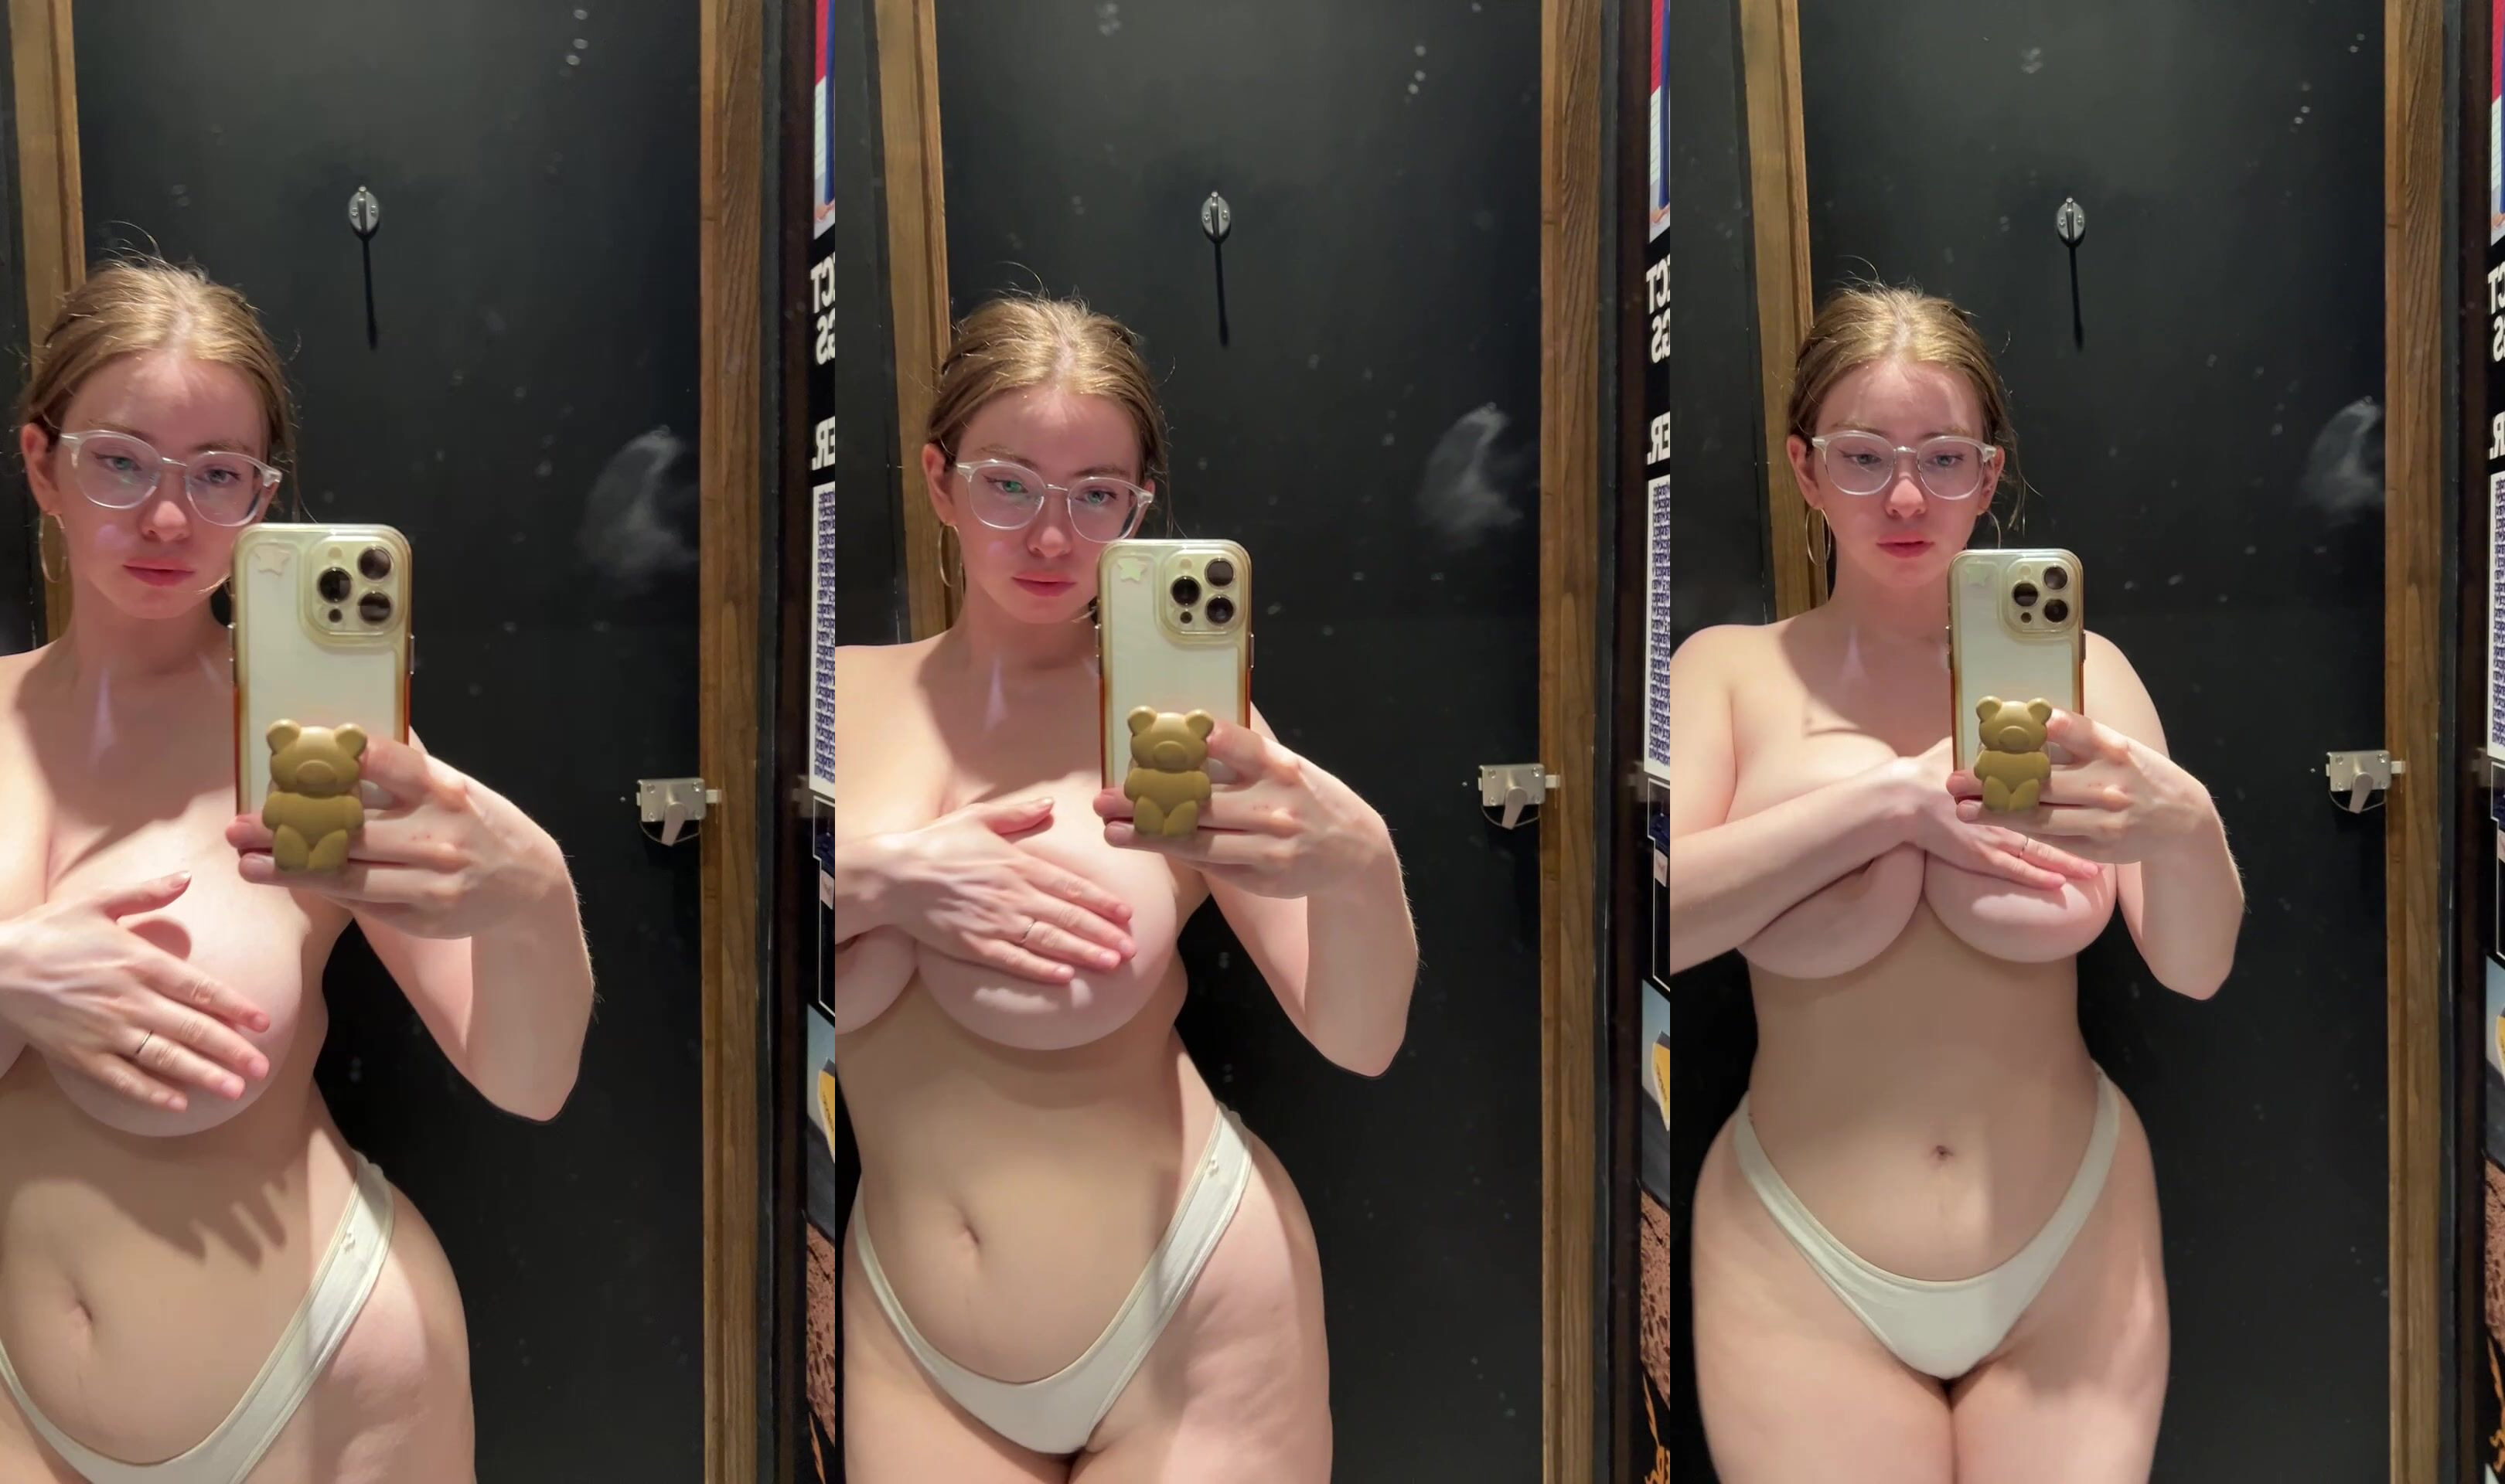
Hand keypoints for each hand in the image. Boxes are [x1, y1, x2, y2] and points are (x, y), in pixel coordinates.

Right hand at [0, 874, 273, 1110]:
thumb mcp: (97, 902)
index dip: (235, 1007)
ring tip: (233, 1090)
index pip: (199, 989)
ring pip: (163, 1057)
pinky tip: (177, 1104)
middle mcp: (129, 1000)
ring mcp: (105, 1031)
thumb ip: (146, 892)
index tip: (263, 1022)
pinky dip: (151, 1093)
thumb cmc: (47, 932)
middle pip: (190, 1028)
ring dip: (202, 1075)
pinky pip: (122, 1078)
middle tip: (262, 1068)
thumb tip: (188, 876)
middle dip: (230, 1049)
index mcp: (139, 962)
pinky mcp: (80, 1055)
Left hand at [226, 731, 567, 939]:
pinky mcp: (422, 915)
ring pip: (346, 873)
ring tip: (247, 861)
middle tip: (239, 825)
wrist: (527, 883)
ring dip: (288, 868)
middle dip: (287, 826)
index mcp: (444, 790)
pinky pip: (362, 901)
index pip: (386, 763)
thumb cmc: (475, 823)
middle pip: (348, 827)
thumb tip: (338, 740)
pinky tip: (288, 878)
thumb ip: (405, 769)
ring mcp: (431, 880)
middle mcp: (438, 834)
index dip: (335, 756)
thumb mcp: (453, 786)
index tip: (288, 752)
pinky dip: (323, 888)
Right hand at [870, 797, 1136, 982]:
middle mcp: (1013, 895)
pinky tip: (1064, 977)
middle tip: (1131, 948)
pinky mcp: (976, 945)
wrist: (895, 876)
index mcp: (1018, 864)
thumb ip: (1018, 814)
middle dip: (1103, 933)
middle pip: (1068, 917)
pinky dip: (1041, 970)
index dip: (1101, 901)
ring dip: (1083, 953)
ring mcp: (996, 922)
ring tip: (1111, 963)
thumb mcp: (978, 818)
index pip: (1070, 885)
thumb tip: (1049, 804)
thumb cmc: (936, 844)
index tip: (1126, 913)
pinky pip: (1015, 961)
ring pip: (1049, 941)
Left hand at [1096, 721, 1391, 898]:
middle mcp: (1275, 805)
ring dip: (1148, 835)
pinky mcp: (1264, 876)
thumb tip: (1181, 736)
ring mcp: (1270, 845)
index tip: (1151, 735)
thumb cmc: (1305, 797)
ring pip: (1198, 840)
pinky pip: (1211, 864)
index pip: (1234, 745)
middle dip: (1147, 799)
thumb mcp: (1286, 765)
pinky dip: (1175, 852)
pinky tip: (1144, 844)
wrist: (1353, 850)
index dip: (1192, 739)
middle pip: (1200, 801)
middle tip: (1104, 798)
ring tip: (1111, 830)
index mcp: (1280, 767)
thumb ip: (1243, 754)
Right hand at [1897, 739, 2103, 889]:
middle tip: (2116, 836)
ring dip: (2070, 860)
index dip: (2081, 788)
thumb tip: (2006, 718)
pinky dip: (2039, 877)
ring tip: (2097, 871)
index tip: (2106, 793)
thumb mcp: (1960, 744)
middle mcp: (2008, 807)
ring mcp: (1997, 834)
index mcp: (2005, 776)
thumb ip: (1986, 737)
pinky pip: (2016, 870)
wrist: (1899, 799)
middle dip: (2088, 829)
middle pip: (2058, 819)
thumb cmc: (1927, 769)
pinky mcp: (1982, 856)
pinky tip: (2059, 884)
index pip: (2051, 782)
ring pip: (2043, 850)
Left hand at [1949, 709, 2212, 863]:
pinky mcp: (2098, 844)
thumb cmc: (2136, 774)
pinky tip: (1991, 822)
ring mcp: (2102, 817)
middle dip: (1993, 779)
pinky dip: (2017, 829)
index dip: (2033, 726)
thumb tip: (2022, 724)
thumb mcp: (2117, 747)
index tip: (1995, 723)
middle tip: (1954, 778)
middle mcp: (2107, 782)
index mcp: (2112, 748)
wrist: (2180, 820)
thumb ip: (2077, 737)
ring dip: (1995, 811)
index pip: (2071, 730)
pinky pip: (2050, 837)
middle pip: (2040, 779)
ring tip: (1962, 807)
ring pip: (2039, 815)